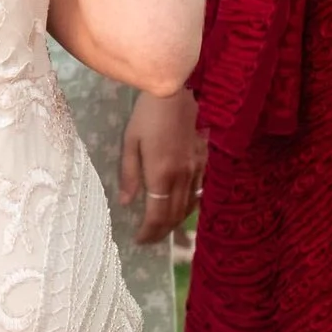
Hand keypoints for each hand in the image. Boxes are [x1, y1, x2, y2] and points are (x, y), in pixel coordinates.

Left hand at [119, 85, 206, 245]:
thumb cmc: (148, 114)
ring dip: (175, 222)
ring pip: (189, 206)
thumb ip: (129, 174)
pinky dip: (189, 205)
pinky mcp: (205, 161)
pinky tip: (181, 207)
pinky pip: (198, 192)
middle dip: (161, 232)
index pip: (157, 215)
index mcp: (161, 174)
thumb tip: (126, 202)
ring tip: (163, 228)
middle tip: (149, 239)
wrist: (179, 91)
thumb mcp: (131, 142)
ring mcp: (196, 169)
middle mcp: (182, 177)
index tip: (139, 239)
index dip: (149, 232)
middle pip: (174, 215)